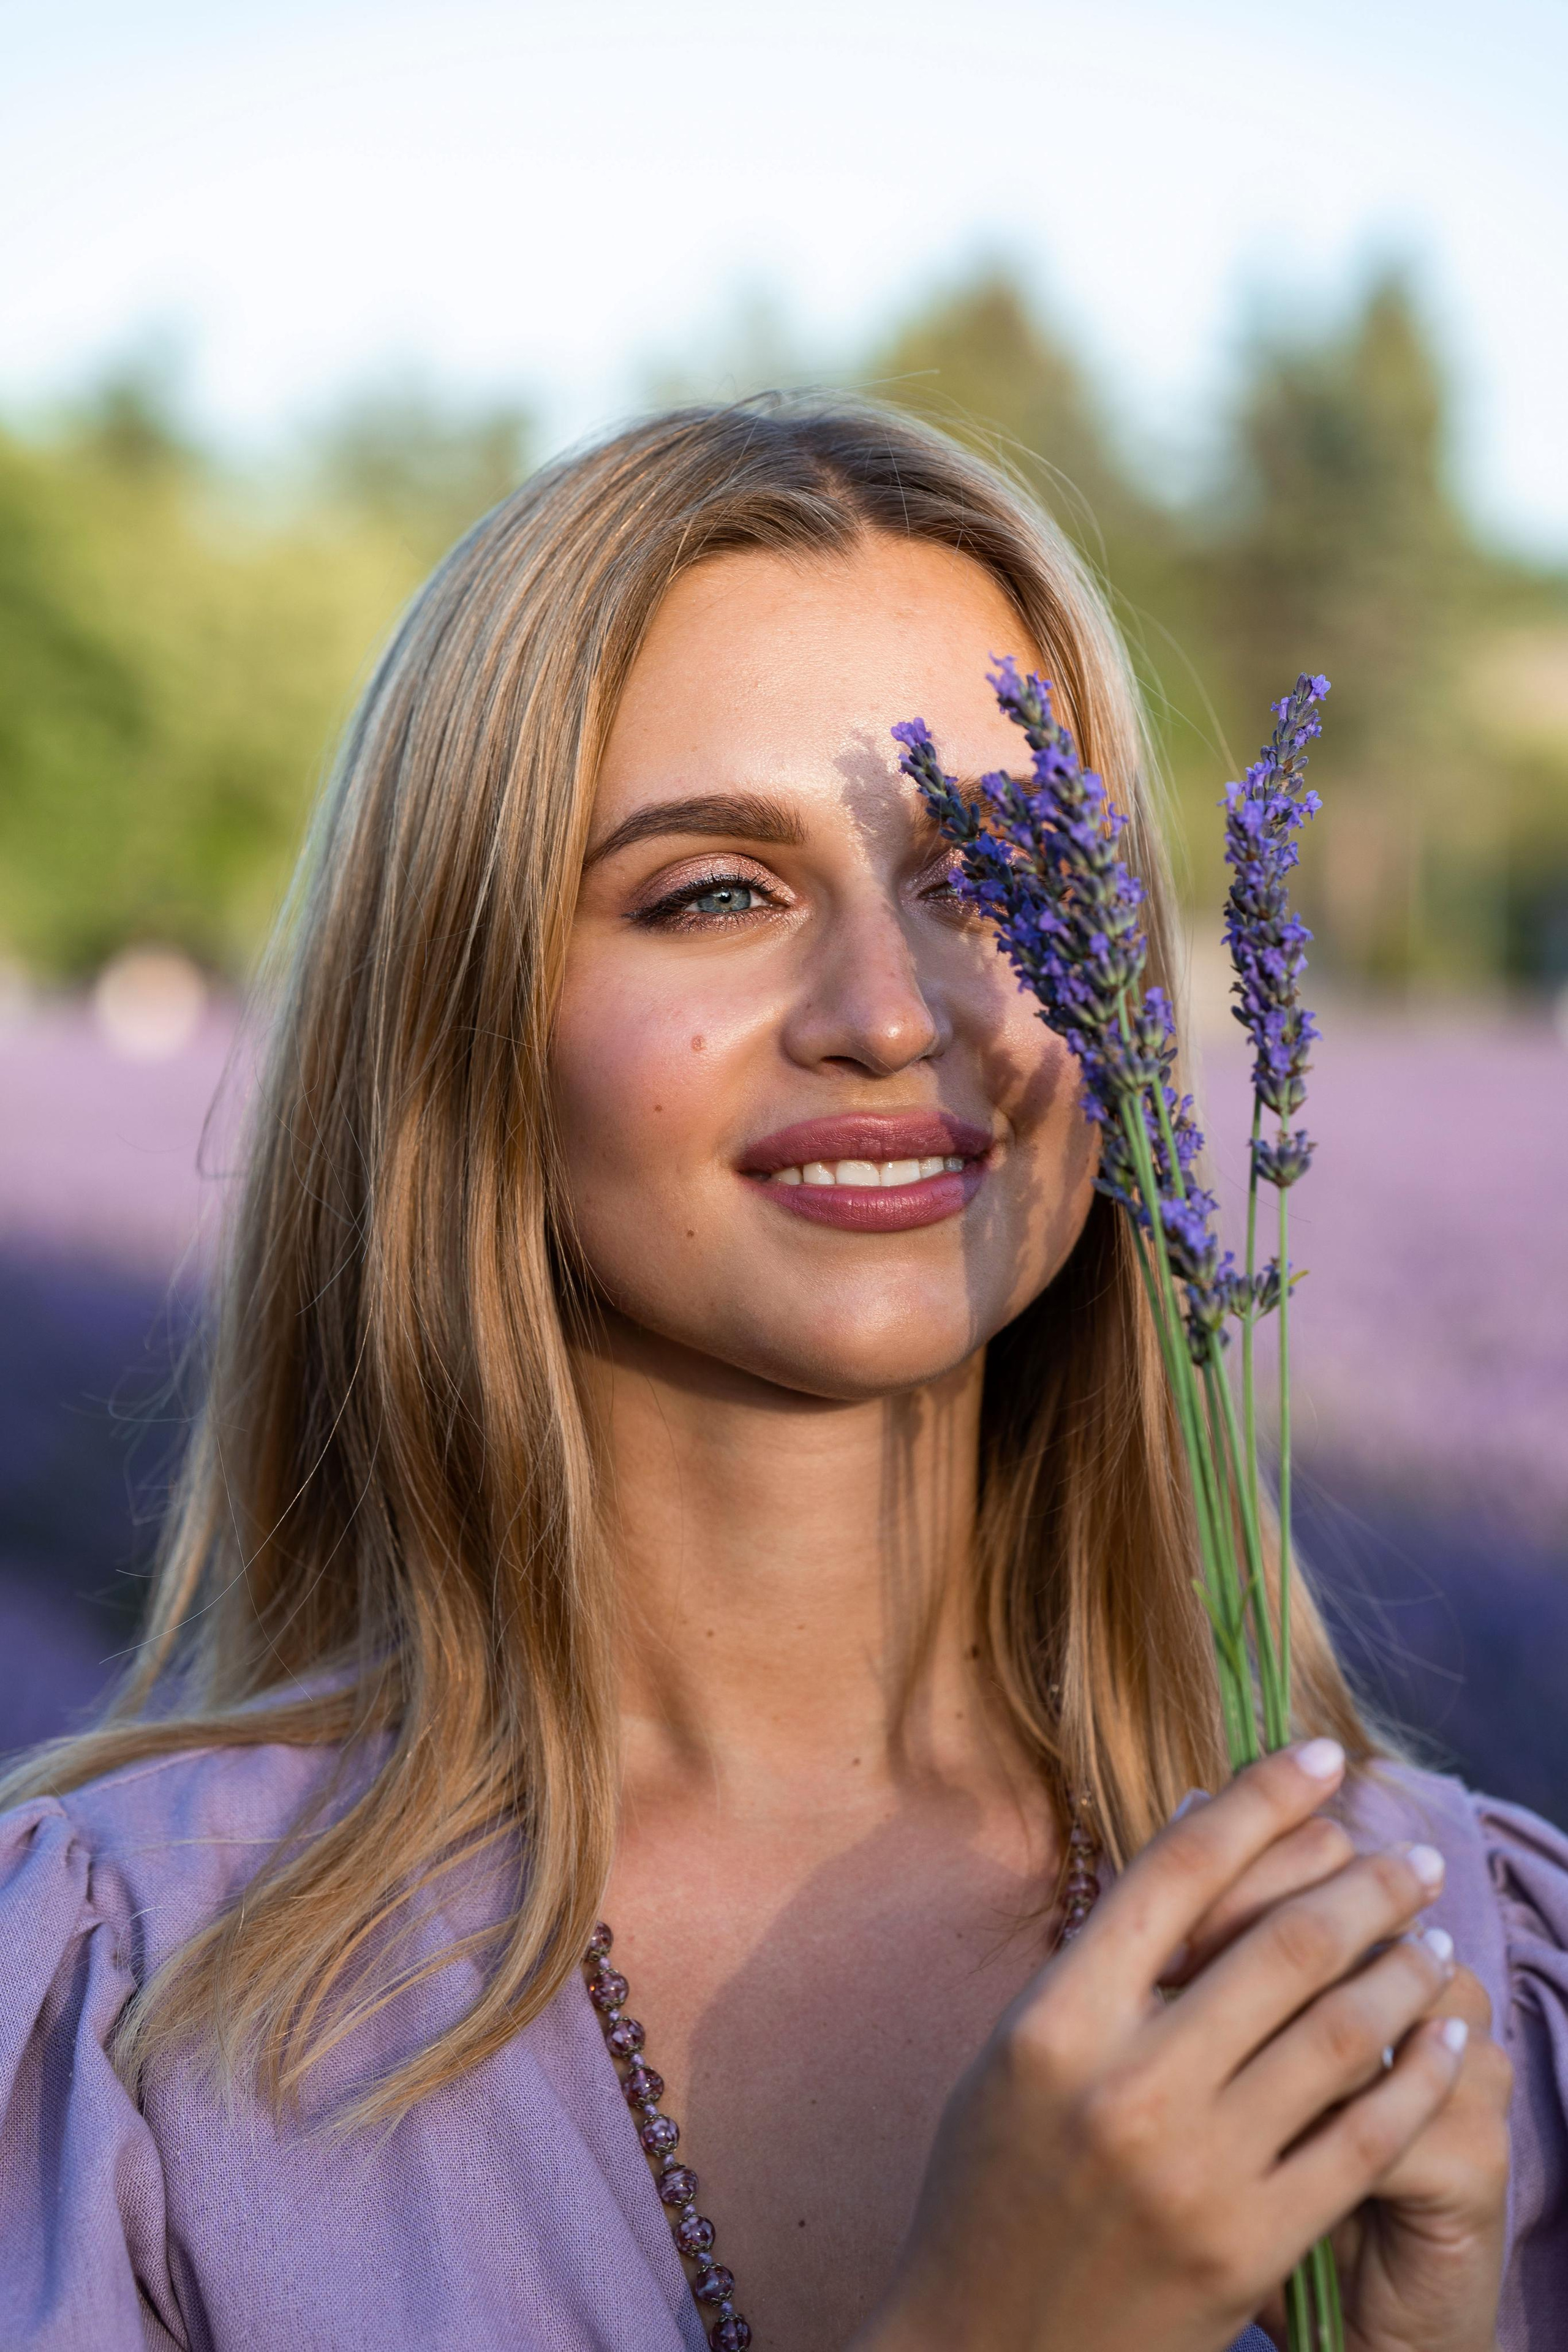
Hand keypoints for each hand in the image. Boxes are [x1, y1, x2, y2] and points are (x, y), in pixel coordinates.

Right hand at [852, 1741, 1479, 2351]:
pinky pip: (1364, 2137)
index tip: (1322, 1756)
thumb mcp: (1017, 2055)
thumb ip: (1101, 1957)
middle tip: (1411, 1855)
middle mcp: (1126, 2085)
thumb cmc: (994, 2185)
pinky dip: (1416, 2072)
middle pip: (1280, 1942)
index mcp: (1054, 2021)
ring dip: (1404, 1967)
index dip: (1261, 1799)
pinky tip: (1441, 2034)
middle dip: (1365, 1883)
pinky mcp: (1251, 2246)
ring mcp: (1195, 2172)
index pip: (1177, 1870)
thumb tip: (1199, 1829)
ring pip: (1340, 2033)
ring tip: (1433, 1934)